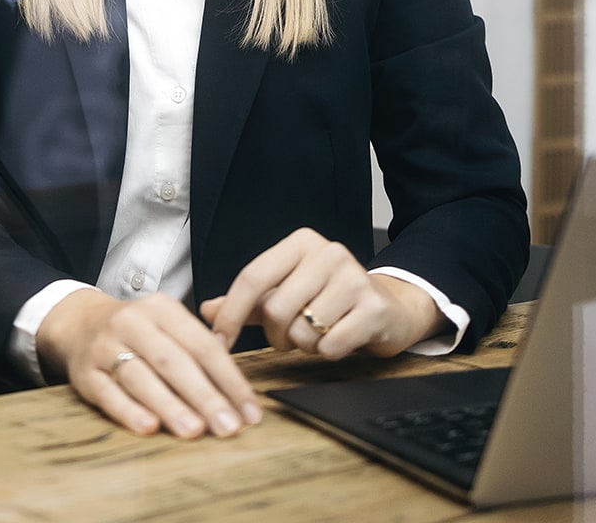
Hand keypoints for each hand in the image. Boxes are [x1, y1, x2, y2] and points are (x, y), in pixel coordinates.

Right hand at [35, 288, 262, 439]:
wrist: (79, 323)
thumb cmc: (138, 332)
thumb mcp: (168, 325)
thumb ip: (201, 350)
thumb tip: (240, 395)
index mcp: (161, 308)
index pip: (202, 345)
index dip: (229, 380)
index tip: (250, 411)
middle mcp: (132, 323)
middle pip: (173, 361)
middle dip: (205, 396)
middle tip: (229, 426)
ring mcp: (105, 347)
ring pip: (140, 377)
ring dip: (170, 405)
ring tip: (195, 430)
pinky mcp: (85, 373)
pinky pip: (108, 394)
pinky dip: (129, 411)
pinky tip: (149, 428)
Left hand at [201, 228, 447, 360]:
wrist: (388, 308)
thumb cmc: (330, 300)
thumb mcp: (287, 294)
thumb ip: (248, 302)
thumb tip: (207, 310)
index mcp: (301, 243)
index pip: (253, 277)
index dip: (231, 314)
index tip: (218, 341)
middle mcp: (327, 252)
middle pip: (275, 308)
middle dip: (276, 335)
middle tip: (290, 337)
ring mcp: (353, 277)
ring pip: (302, 330)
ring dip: (304, 345)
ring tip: (319, 333)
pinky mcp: (372, 306)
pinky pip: (330, 345)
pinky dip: (328, 352)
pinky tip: (340, 338)